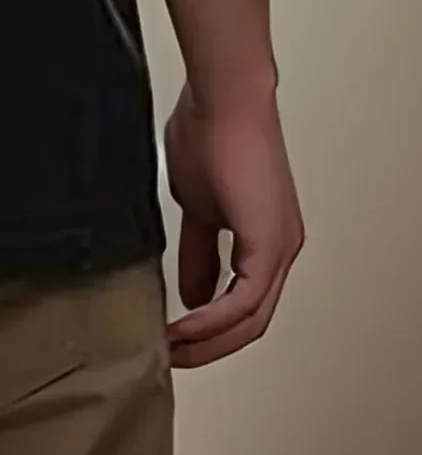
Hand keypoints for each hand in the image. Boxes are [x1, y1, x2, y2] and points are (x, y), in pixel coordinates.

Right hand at [163, 80, 303, 366]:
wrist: (222, 98)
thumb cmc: (208, 131)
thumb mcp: (196, 206)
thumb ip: (199, 251)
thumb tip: (191, 292)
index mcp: (265, 237)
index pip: (242, 301)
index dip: (209, 326)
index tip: (174, 336)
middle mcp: (281, 247)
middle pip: (251, 320)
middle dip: (209, 345)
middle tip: (173, 355)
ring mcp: (279, 247)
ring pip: (251, 317)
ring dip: (210, 339)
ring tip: (173, 348)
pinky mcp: (270, 245)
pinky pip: (243, 300)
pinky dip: (212, 320)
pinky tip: (184, 327)